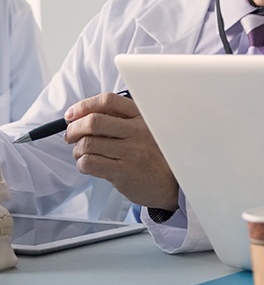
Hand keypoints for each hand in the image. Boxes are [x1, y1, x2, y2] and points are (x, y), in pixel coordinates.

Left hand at [64, 92, 179, 210]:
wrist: (172, 183)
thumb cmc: (154, 155)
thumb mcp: (146, 129)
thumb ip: (121, 119)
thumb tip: (81, 116)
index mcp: (142, 117)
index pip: (108, 101)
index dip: (84, 106)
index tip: (72, 115)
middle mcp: (138, 131)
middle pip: (93, 122)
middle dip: (73, 129)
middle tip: (70, 136)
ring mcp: (131, 152)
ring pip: (87, 144)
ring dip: (77, 149)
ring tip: (83, 153)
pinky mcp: (123, 172)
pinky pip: (89, 163)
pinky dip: (82, 163)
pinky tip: (90, 164)